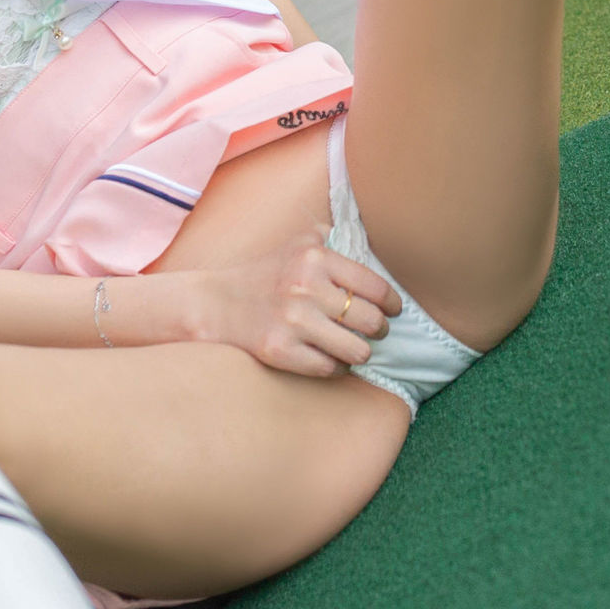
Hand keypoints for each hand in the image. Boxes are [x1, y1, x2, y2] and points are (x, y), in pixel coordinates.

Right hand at [193, 238, 400, 376]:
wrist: (216, 304)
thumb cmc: (266, 275)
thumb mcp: (298, 244)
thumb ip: (334, 240)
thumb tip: (373, 245)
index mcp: (315, 258)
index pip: (375, 286)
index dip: (392, 303)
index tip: (393, 310)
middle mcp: (305, 288)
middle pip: (371, 321)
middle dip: (378, 329)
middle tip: (374, 330)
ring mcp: (293, 322)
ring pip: (357, 350)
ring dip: (359, 352)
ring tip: (353, 346)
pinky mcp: (280, 351)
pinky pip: (331, 369)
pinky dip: (336, 367)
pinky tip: (330, 358)